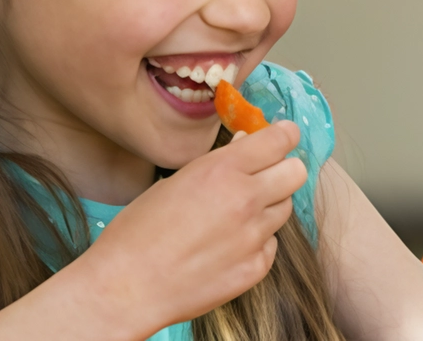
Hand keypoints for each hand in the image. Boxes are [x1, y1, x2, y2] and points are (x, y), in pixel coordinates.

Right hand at [77, 121, 307, 332]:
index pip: (281, 139)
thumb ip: (220, 163)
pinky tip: (227, 248)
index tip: (283, 136)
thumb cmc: (139, 231)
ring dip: (268, 207)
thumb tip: (248, 144)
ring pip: (284, 208)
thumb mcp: (176, 181)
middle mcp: (246, 200)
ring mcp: (254, 237)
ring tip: (234, 217)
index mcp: (223, 171)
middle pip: (296, 172)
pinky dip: (256, 243)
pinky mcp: (256, 268)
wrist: (126, 288)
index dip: (285, 135)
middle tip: (265, 176)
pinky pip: (270, 244)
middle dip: (283, 170)